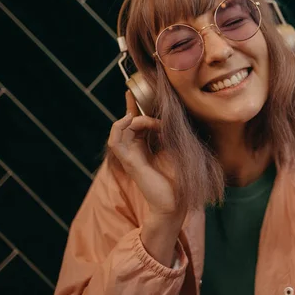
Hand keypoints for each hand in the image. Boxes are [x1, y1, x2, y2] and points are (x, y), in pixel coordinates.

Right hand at [107, 91, 184, 220]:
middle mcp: (135, 151)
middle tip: (142, 104)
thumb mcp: (175, 148)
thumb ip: (166, 133)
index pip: (134, 123)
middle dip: (132, 110)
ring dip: (132, 119)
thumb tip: (165, 116)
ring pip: (119, 130)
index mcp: (145, 148)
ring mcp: (130, 157)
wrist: (177, 202)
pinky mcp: (130, 162)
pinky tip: (130, 120)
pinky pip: (115, 142)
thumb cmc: (179, 178)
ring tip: (143, 119)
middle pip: (126, 124)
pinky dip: (119, 128)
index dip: (132, 107)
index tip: (132, 92)